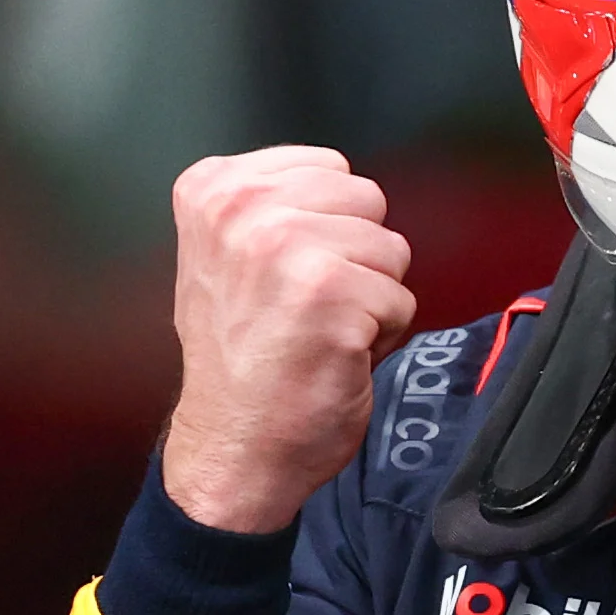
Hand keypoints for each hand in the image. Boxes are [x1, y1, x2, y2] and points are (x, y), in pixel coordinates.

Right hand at [160, 145, 414, 532]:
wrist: (233, 447)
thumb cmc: (240, 358)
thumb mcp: (226, 253)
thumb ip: (274, 203)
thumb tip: (340, 181)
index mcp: (213, 189)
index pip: (330, 167)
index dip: (326, 225)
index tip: (281, 273)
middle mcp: (243, 210)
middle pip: (366, 200)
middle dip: (355, 254)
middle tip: (305, 305)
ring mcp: (286, 249)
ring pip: (390, 248)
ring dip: (371, 295)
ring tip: (318, 329)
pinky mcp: (331, 295)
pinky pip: (402, 298)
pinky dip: (382, 333)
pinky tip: (334, 354)